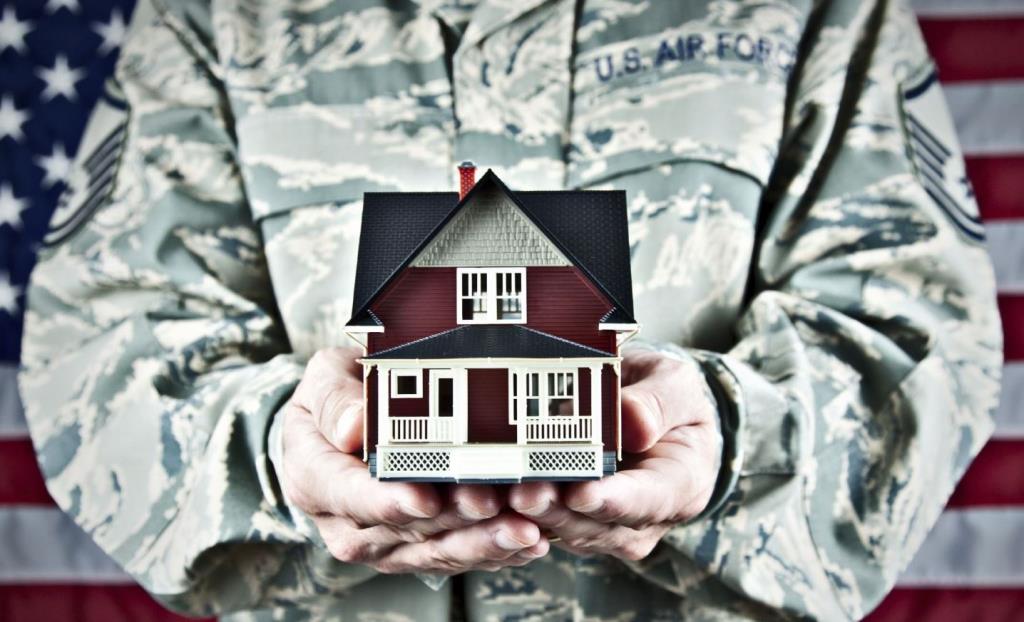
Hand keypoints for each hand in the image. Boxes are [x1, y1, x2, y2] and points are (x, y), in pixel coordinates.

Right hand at [281, 347, 548, 573]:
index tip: (425, 497)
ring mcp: (381, 543)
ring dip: (481, 543)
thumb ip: (335, 400)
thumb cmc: (339, 398)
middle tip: (493, 504)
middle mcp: (345, 522)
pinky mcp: (415, 551)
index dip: (389, 501)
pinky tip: (527, 542)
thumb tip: (353, 428)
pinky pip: (455, 557)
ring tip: (522, 529)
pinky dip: (493, 551)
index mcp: (314, 478)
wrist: (342, 428)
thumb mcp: (324, 379)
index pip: (351, 496)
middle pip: (402, 531)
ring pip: (434, 552)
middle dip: (452, 520)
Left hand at [509, 349, 718, 560]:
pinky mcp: (575, 521)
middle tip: (523, 493)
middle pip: (599, 524)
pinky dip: (516, 512)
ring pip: (567, 528)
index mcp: (680, 485)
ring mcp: (609, 525)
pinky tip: (489, 495)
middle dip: (558, 510)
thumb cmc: (669, 400)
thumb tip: (633, 423)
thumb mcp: (677, 385)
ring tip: (501, 492)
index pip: (648, 500)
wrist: (655, 416)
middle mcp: (646, 517)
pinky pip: (544, 523)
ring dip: (533, 515)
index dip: (612, 500)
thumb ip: (658, 403)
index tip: (581, 493)